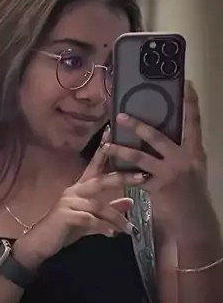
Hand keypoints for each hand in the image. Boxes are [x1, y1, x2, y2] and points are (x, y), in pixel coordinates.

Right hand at [14, 133, 145, 269]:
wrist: (40, 242)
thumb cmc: (64, 228)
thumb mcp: (91, 218)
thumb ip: (109, 209)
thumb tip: (130, 202)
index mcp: (80, 188)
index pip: (94, 165)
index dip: (103, 149)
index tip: (112, 131)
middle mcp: (74, 191)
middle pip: (100, 180)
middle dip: (121, 178)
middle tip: (142, 176)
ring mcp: (68, 202)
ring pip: (97, 205)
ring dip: (115, 217)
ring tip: (128, 228)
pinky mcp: (64, 215)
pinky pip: (88, 219)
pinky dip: (102, 227)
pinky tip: (112, 234)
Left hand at [106, 81, 214, 230]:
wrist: (193, 218)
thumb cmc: (191, 191)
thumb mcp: (193, 166)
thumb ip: (182, 149)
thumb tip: (166, 131)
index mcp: (195, 151)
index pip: (194, 122)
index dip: (190, 103)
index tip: (187, 84)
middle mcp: (184, 159)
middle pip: (158, 137)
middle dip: (138, 126)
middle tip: (120, 115)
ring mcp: (170, 174)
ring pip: (141, 157)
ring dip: (121, 149)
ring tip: (107, 143)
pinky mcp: (157, 188)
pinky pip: (135, 178)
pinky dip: (122, 173)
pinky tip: (111, 167)